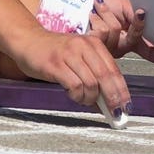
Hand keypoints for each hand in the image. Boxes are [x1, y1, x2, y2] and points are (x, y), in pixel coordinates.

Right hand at [13, 28, 128, 109]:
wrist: (28, 40)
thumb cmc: (54, 52)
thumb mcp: (79, 56)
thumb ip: (94, 72)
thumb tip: (108, 99)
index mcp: (94, 44)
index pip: (114, 69)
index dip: (122, 90)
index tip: (126, 105)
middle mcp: (84, 47)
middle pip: (106, 76)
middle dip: (112, 97)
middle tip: (114, 112)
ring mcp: (69, 55)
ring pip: (91, 83)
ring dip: (90, 98)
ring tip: (85, 100)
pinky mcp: (55, 65)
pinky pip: (74, 85)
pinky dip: (77, 96)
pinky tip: (74, 96)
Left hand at [89, 0, 153, 62]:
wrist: (87, 1)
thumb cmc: (108, 4)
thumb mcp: (128, 6)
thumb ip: (139, 17)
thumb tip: (147, 19)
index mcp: (135, 38)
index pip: (151, 52)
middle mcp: (124, 46)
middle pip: (135, 45)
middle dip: (138, 26)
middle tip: (140, 13)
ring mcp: (109, 47)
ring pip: (116, 32)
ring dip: (109, 14)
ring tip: (102, 7)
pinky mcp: (95, 45)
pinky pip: (102, 31)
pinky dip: (100, 15)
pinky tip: (95, 13)